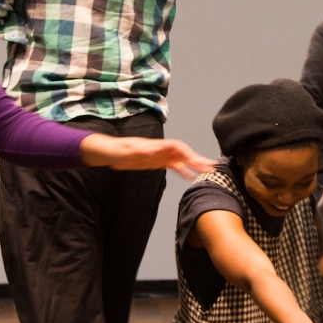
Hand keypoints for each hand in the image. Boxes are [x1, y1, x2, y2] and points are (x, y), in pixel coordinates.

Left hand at [81, 134, 214, 178]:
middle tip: (211, 167)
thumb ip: (141, 150)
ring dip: (194, 165)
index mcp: (157, 145)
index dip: (188, 153)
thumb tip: (153, 150)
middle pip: (184, 153)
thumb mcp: (128, 150)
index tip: (197, 161)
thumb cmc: (118, 149)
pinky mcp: (158, 162)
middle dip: (197, 159)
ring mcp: (161, 156)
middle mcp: (162, 149)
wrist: (111, 153)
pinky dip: (184, 171)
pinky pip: (175, 166)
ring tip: (207, 172)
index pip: (177, 147)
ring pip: (182, 160)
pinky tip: (190, 177)